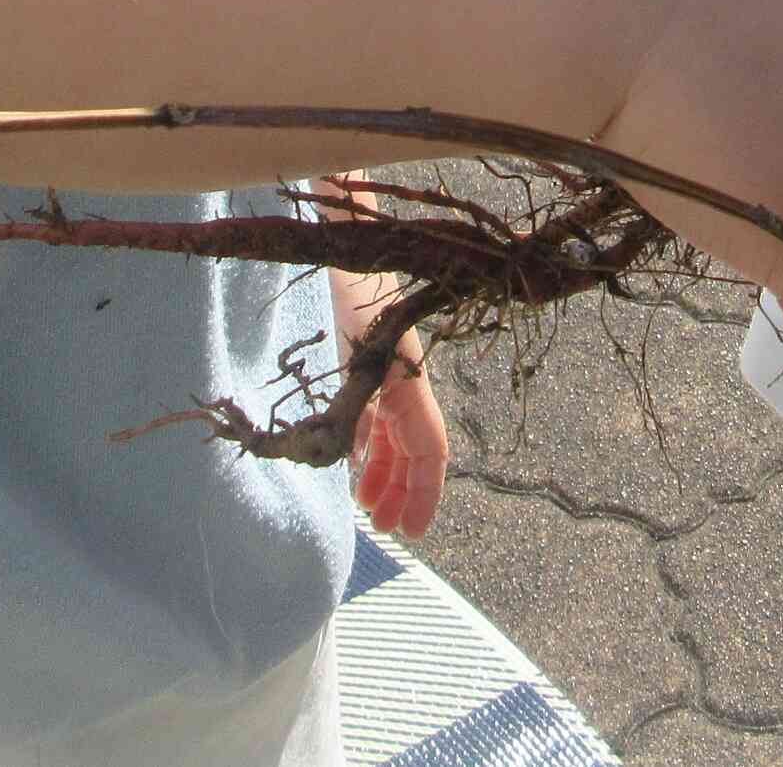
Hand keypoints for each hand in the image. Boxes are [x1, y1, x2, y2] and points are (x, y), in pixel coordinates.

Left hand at [332, 267, 447, 539]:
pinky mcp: (373, 372)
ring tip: (369, 508)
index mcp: (412, 386)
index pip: (431, 451)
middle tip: (388, 529)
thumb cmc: (356, 298)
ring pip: (396, 440)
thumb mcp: (356, 358)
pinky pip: (379, 421)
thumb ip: (355, 409)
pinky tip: (355, 467)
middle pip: (414, 453)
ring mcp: (392, 380)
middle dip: (404, 494)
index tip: (416, 530)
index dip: (427, 493)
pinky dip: (370, 448)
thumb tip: (351, 460)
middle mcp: (408, 387)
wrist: (353, 253)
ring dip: (386, 475)